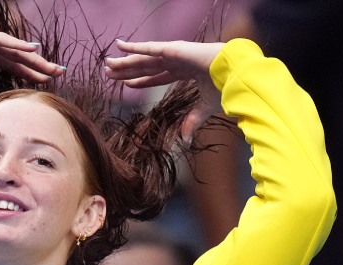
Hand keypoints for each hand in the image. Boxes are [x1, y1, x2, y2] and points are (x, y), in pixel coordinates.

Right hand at [0, 16, 62, 90]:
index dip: (26, 71)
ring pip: (16, 50)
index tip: (42, 80)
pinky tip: (34, 49)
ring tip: (53, 66)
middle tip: (58, 74)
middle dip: (38, 66)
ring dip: (35, 58)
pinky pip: (3, 41)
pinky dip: (18, 45)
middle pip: (19, 57)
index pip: (10, 64)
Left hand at [104, 40, 226, 141]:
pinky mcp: (173, 49)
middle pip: (145, 67)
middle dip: (127, 71)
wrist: (235, 73)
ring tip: (107, 64)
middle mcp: (177, 60)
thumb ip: (192, 121)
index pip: (157, 76)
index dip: (141, 80)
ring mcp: (174, 53)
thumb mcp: (204, 107)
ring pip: (143, 59)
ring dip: (124, 61)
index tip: (127, 84)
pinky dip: (133, 47)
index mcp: (185, 71)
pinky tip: (119, 46)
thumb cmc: (226, 85)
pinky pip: (148, 48)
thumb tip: (185, 140)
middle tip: (109, 74)